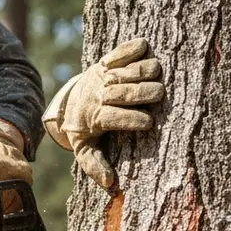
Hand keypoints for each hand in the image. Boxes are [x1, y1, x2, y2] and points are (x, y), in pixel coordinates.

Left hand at [49, 37, 164, 188]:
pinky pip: (120, 51)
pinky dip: (132, 48)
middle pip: (122, 92)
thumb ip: (93, 164)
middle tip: (159, 94)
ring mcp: (102, 76)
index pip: (112, 117)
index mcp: (94, 117)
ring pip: (125, 70)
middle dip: (142, 93)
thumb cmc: (84, 127)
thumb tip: (110, 183)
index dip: (131, 120)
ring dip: (142, 70)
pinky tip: (144, 47)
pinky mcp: (106, 61)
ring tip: (157, 73)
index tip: (148, 123)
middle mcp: (98, 94)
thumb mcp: (83, 147)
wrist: (71, 100)